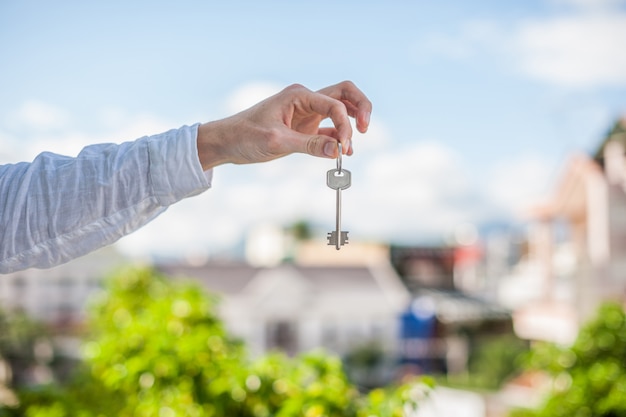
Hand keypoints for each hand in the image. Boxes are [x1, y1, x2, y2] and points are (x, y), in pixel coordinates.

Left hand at [196, 81, 371, 169]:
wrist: (227, 142)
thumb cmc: (246, 136)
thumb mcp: (278, 142)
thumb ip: (310, 145)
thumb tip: (339, 149)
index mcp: (298, 95)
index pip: (334, 103)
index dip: (345, 124)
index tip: (344, 146)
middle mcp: (305, 100)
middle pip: (344, 94)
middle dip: (360, 108)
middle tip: (365, 129)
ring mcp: (306, 113)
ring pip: (340, 110)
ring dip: (350, 124)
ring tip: (351, 147)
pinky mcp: (304, 128)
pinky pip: (329, 129)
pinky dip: (338, 138)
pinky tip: (342, 152)